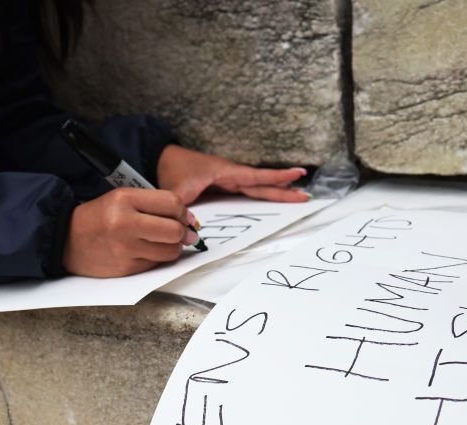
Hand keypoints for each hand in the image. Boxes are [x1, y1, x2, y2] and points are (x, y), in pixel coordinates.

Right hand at [63, 188, 198, 276]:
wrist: (67, 239)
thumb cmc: (99, 217)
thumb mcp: (122, 198)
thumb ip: (154, 204)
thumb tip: (188, 220)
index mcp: (124, 199)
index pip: (172, 203)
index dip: (184, 212)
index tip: (186, 217)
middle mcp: (124, 223)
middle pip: (174, 230)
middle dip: (184, 232)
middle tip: (185, 233)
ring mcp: (125, 248)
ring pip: (170, 250)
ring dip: (175, 247)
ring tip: (168, 242)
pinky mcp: (126, 268)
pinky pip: (157, 264)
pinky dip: (159, 258)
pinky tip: (151, 251)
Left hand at [156, 144, 308, 204]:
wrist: (160, 157)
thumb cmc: (171, 169)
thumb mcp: (177, 189)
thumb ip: (184, 206)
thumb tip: (191, 225)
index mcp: (225, 172)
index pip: (256, 177)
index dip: (278, 177)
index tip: (298, 174)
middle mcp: (231, 174)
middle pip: (263, 184)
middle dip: (285, 189)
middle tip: (306, 195)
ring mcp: (228, 179)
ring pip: (258, 186)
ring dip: (277, 190)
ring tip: (298, 194)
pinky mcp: (224, 183)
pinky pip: (248, 189)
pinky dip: (263, 191)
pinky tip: (272, 194)